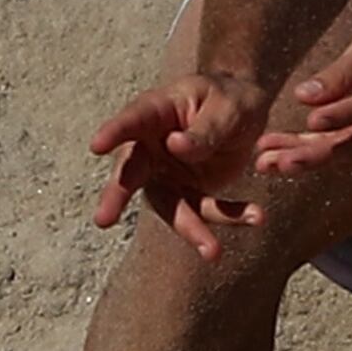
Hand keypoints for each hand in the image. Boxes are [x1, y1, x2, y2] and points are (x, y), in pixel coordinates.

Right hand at [87, 71, 272, 260]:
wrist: (249, 113)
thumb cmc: (231, 99)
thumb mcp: (227, 107)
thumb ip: (205, 129)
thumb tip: (175, 146)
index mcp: (156, 112)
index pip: (132, 121)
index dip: (114, 132)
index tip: (96, 145)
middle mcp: (152, 146)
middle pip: (131, 173)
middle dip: (117, 197)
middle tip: (102, 220)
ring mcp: (166, 174)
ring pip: (170, 205)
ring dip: (191, 228)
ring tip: (212, 251)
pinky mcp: (188, 192)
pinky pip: (203, 210)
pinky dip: (229, 215)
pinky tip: (255, 216)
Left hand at [253, 19, 351, 174]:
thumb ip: (343, 71)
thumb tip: (304, 96)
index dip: (341, 115)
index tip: (310, 121)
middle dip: (311, 153)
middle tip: (271, 161)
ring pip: (348, 155)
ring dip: (306, 157)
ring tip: (265, 161)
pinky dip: (319, 153)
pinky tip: (284, 154)